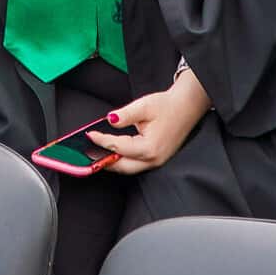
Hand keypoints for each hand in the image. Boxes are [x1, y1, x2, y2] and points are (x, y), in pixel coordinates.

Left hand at [87, 67, 210, 175]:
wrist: (187, 106)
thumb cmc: (168, 106)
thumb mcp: (144, 106)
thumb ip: (124, 115)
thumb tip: (109, 120)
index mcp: (149, 147)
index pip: (118, 147)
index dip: (101, 141)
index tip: (89, 134)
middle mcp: (153, 159)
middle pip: (122, 166)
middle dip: (104, 161)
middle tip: (88, 153)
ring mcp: (157, 161)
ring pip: (129, 168)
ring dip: (113, 162)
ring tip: (98, 153)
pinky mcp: (158, 159)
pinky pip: (137, 165)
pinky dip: (123, 160)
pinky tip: (115, 153)